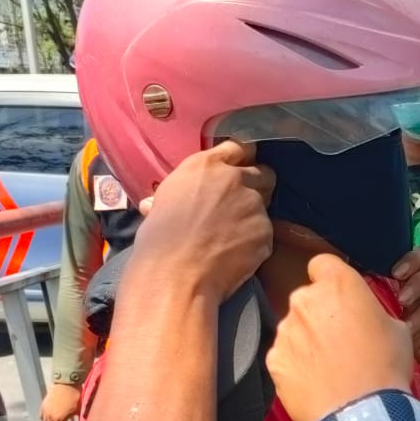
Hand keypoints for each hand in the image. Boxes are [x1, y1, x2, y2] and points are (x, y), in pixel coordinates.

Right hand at [39, 383, 81, 420]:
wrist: (66, 382)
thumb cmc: (75, 396)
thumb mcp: (79, 409)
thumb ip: (79, 420)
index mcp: (59, 420)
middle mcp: (50, 417)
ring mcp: (45, 410)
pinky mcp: (43, 404)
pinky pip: (41, 416)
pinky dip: (45, 420)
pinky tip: (51, 418)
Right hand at [132, 140, 275, 304]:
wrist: (176, 273)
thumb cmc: (159, 240)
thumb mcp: (160, 203)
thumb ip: (174, 196)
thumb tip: (153, 204)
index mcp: (207, 165)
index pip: (239, 147)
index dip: (242, 159)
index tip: (241, 169)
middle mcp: (236, 179)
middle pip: (264, 173)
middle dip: (258, 186)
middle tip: (243, 205)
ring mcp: (255, 205)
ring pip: (265, 206)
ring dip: (254, 216)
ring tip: (233, 236)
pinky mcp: (266, 232)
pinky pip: (265, 234)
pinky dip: (255, 242)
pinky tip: (236, 254)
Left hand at [267, 254, 412, 420]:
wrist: (363, 413)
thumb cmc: (386, 368)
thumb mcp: (398, 330)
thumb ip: (375, 314)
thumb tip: (370, 319)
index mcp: (338, 284)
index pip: (322, 264)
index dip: (331, 278)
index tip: (340, 296)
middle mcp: (305, 300)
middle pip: (307, 298)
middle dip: (320, 314)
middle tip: (341, 340)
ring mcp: (285, 330)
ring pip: (294, 328)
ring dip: (307, 341)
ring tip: (330, 368)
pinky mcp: (274, 360)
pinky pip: (284, 356)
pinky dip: (296, 366)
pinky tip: (316, 383)